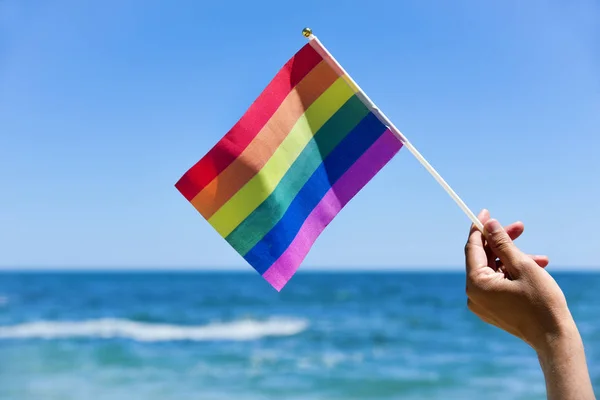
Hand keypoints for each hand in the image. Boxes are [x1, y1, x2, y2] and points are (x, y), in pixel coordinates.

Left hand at [464, 209, 572, 350]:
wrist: (554, 338)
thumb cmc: (541, 302)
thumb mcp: (522, 265)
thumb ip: (503, 243)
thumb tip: (489, 224)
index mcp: (476, 283)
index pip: (472, 247)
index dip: (479, 228)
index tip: (485, 212)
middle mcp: (473, 294)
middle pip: (484, 258)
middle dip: (503, 243)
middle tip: (521, 227)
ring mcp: (481, 304)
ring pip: (494, 270)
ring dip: (514, 259)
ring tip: (541, 258)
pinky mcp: (491, 309)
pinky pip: (498, 283)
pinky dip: (512, 274)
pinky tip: (535, 269)